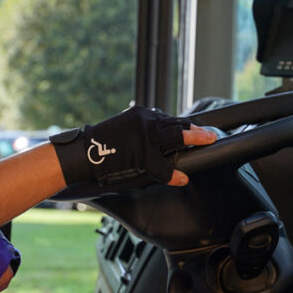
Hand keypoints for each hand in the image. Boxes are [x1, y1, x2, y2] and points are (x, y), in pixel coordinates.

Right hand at [51, 106, 216, 189]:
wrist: (82, 153)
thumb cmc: (101, 145)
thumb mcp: (125, 130)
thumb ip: (143, 132)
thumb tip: (161, 141)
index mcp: (141, 114)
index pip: (168, 119)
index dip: (184, 126)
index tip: (196, 127)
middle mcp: (145, 120)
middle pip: (177, 124)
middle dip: (195, 130)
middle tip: (210, 134)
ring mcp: (144, 136)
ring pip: (176, 136)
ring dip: (194, 139)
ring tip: (209, 141)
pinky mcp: (141, 154)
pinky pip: (163, 166)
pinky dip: (173, 174)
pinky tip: (181, 178)